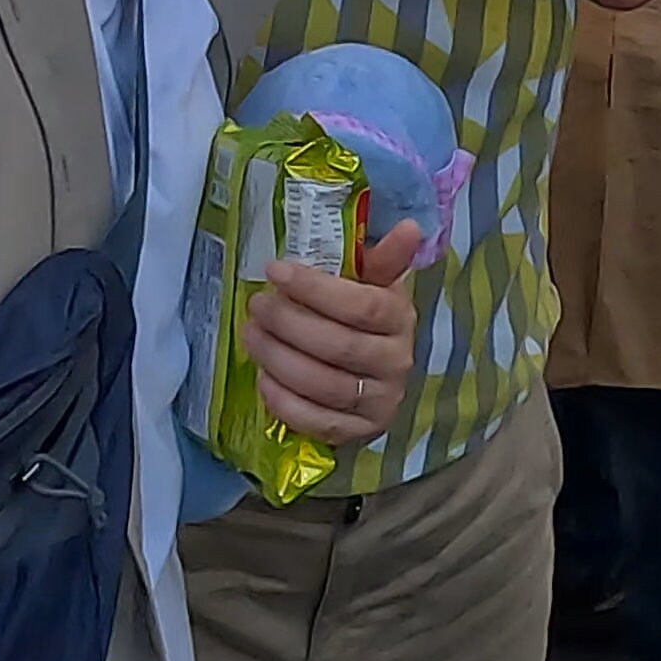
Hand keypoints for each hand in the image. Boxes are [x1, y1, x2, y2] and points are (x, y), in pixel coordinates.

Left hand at [244, 219, 424, 444]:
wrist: (374, 373)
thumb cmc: (365, 317)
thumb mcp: (374, 284)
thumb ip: (383, 258)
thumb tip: (410, 227)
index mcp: (400, 319)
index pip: (362, 306)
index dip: (316, 289)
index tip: (275, 271)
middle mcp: (396, 363)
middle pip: (339, 347)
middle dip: (289, 324)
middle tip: (256, 305)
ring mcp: (380, 402)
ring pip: (326, 386)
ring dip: (280, 360)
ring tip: (250, 335)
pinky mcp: (359, 433)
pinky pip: (320, 423)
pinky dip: (286, 402)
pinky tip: (263, 379)